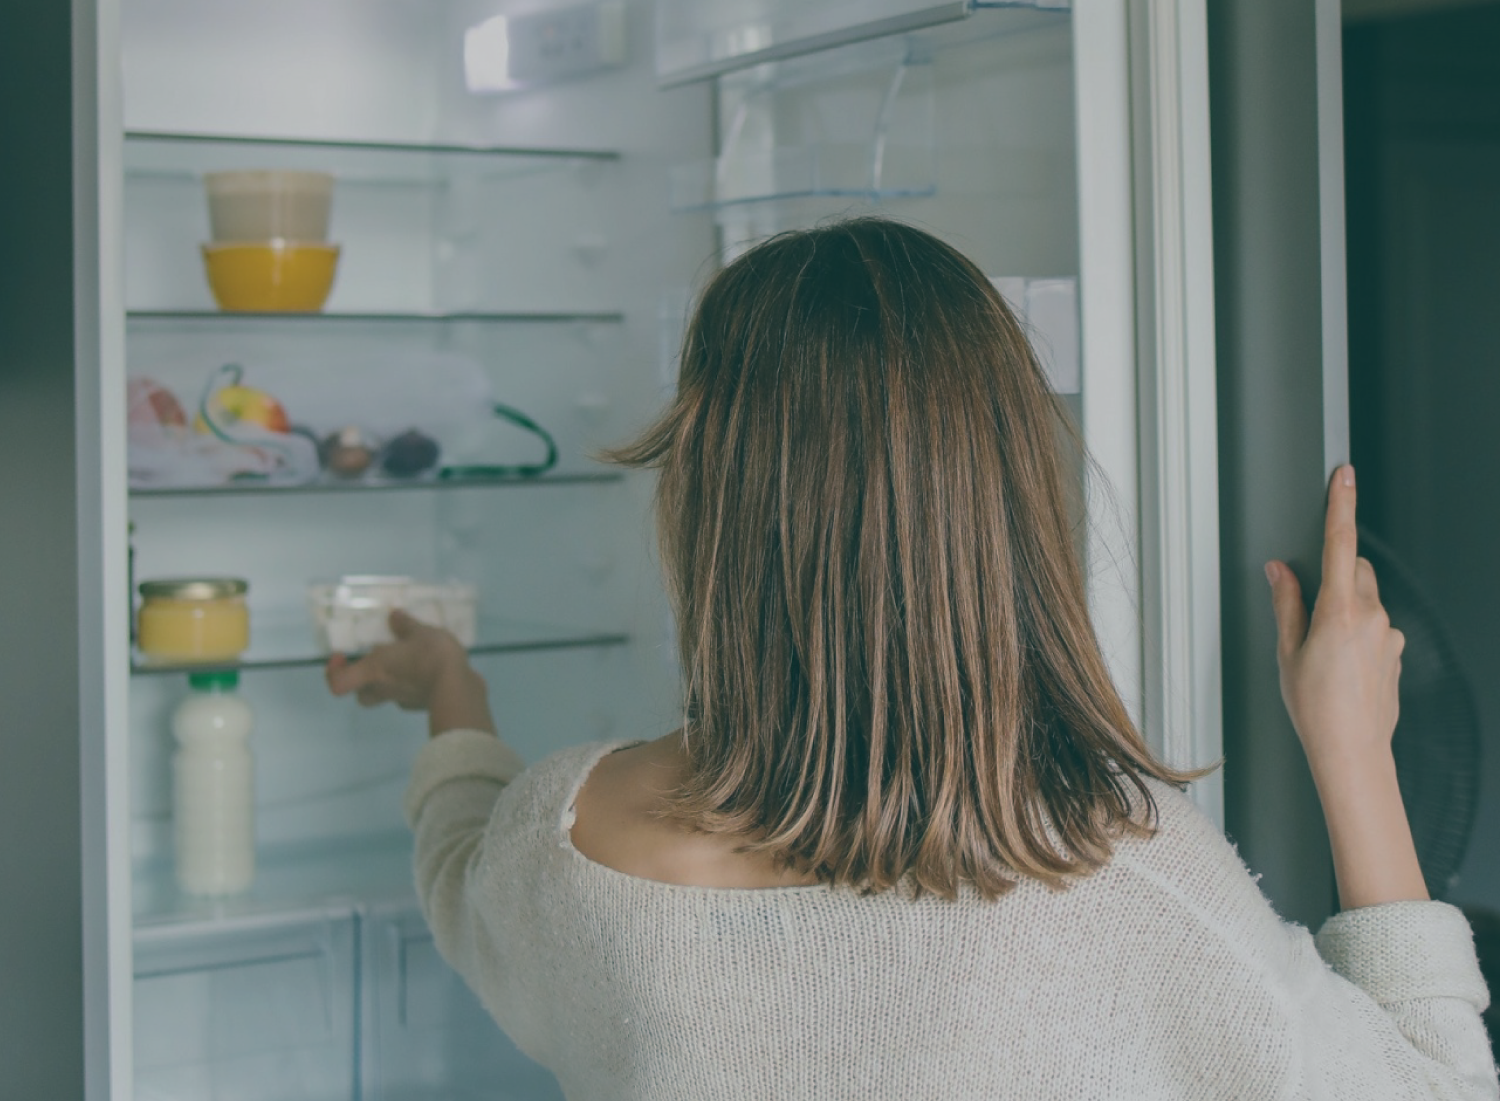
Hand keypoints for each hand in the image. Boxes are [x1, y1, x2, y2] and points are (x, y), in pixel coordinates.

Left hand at [325, 610, 495, 736]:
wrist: (457, 688)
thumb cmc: (430, 657)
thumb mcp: (420, 631)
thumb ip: (405, 625)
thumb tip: (394, 616)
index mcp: (374, 670)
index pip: (338, 683)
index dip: (334, 672)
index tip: (342, 657)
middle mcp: (383, 688)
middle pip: (361, 695)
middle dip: (363, 682)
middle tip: (375, 664)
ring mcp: (402, 700)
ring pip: (386, 696)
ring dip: (390, 682)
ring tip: (407, 663)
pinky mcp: (422, 705)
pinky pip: (410, 696)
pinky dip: (414, 685)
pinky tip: (428, 671)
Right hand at [1265, 464, 1403, 768]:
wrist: (1353, 751)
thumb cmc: (1317, 710)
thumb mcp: (1288, 653)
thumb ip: (1286, 604)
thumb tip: (1280, 572)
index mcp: (1339, 611)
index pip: (1339, 543)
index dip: (1341, 504)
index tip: (1344, 476)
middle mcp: (1372, 617)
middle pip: (1357, 570)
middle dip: (1336, 575)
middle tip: (1310, 610)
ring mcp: (1389, 635)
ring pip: (1367, 600)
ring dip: (1346, 609)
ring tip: (1324, 653)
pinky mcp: (1397, 652)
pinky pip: (1376, 627)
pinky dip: (1358, 634)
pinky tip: (1342, 667)